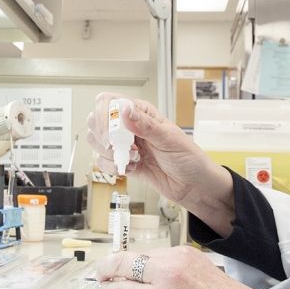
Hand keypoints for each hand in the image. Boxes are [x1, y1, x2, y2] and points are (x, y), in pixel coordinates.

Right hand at [85, 93, 232, 229]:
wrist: (193, 185)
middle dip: (104, 137)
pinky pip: (102, 162)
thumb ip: (145, 125)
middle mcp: (129, 126)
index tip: (112, 134)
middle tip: (123, 148)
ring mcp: (124, 144)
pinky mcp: (123, 162)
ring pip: (96, 142)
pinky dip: (114, 168)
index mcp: (141, 112)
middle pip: (96, 121)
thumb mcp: (169, 138)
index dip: (104, 117)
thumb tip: (125, 111)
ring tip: (134, 159)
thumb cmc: (188, 158)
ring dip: (110, 153)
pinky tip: (133, 169)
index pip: (109, 103)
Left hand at [96, 247, 288, 288]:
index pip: (137, 254)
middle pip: (122, 269)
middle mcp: (171, 275)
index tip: (109, 264)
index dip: (117, 261)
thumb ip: (176, 267)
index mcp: (181, 257)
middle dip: (105, 274)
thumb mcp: (205, 270)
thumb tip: (146, 270)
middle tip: (99, 278)